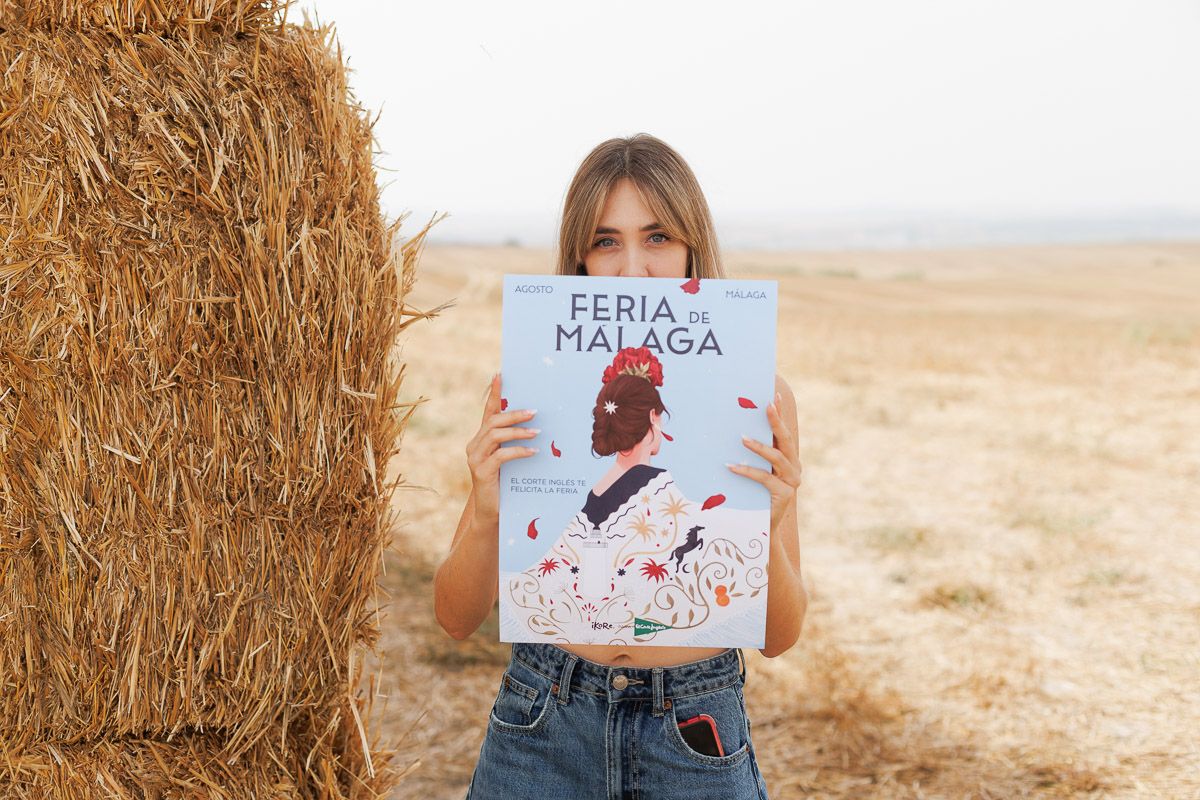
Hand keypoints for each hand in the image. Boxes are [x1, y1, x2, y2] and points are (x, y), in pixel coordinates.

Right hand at [466, 372, 539, 523]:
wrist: (491, 512)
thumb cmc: (504, 484)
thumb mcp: (509, 460)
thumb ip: (514, 443)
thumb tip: (537, 426)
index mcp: (480, 439)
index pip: (487, 412)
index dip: (494, 393)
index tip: (500, 374)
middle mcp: (474, 446)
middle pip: (493, 422)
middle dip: (514, 414)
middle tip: (534, 412)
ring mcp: (475, 459)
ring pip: (495, 436)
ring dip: (518, 432)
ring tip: (536, 432)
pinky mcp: (481, 472)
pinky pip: (501, 456)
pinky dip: (518, 451)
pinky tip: (532, 451)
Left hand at [727, 391, 802, 534]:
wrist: (761, 528)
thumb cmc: (754, 497)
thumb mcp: (753, 472)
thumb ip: (751, 456)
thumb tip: (732, 433)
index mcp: (788, 459)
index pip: (784, 432)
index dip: (780, 414)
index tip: (774, 394)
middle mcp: (794, 467)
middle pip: (786, 440)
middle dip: (776, 421)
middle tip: (766, 405)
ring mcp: (792, 481)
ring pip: (777, 457)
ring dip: (759, 446)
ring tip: (742, 438)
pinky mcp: (784, 494)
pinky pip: (765, 478)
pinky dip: (748, 471)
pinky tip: (732, 466)